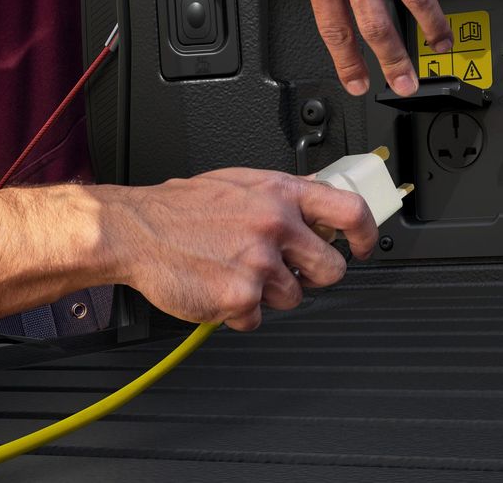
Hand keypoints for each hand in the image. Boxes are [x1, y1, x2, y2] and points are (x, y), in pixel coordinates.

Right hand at [109, 168, 376, 330]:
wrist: (135, 230)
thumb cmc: (180, 208)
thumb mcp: (239, 182)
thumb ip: (281, 194)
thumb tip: (318, 196)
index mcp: (279, 193)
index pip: (349, 210)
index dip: (366, 235)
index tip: (362, 248)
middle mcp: (275, 224)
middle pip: (331, 269)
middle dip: (312, 277)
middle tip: (286, 271)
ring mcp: (260, 262)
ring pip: (293, 298)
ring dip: (268, 294)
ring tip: (234, 272)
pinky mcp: (241, 297)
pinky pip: (257, 319)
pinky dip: (238, 312)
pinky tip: (218, 287)